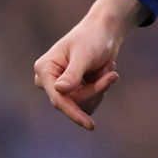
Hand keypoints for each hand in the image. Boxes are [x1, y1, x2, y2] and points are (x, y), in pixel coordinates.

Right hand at [34, 0, 147, 129]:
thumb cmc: (93, 38)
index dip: (73, 112)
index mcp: (44, 68)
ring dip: (100, 89)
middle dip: (95, 90)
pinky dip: (101, 91)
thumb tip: (58, 91)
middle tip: (112, 73)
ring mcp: (61, 88)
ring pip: (82, 106)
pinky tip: (104, 75)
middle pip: (72, 102)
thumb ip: (73, 73)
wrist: (105, 32)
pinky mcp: (73, 92)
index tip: (90, 125)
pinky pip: (89, 105)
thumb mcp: (85, 54)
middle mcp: (48, 80)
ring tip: (108, 70)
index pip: (57, 98)